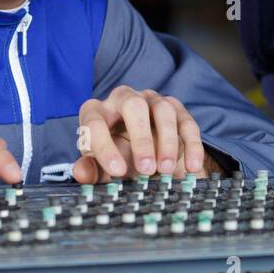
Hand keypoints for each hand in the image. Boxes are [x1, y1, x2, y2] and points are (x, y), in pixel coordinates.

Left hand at [72, 85, 209, 182]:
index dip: (104, 146)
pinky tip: (192, 168)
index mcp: (97, 111)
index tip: (117, 171)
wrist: (145, 157)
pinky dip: (192, 145)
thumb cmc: (116, 159)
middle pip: (133, 104)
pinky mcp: (177, 109)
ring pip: (163, 110)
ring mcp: (152, 100)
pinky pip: (187, 122)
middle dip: (141, 138)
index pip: (95, 121)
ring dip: (167, 142)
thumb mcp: (102, 169)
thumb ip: (92, 172)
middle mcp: (123, 99)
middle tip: (147, 170)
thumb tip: (80, 173)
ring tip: (166, 171)